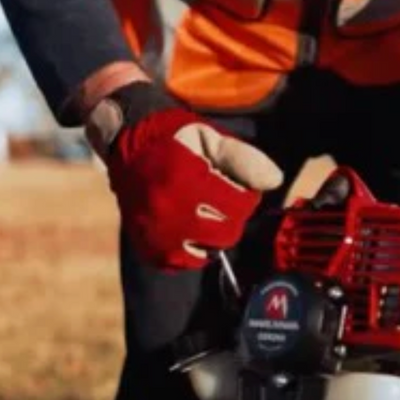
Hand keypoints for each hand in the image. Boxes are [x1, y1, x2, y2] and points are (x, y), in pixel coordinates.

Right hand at [88, 82, 283, 269]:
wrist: (125, 143)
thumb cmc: (174, 138)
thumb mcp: (210, 138)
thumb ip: (243, 158)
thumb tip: (274, 181)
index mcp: (185, 180)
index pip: (241, 206)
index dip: (247, 196)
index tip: (238, 186)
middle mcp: (167, 210)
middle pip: (227, 232)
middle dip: (233, 217)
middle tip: (223, 201)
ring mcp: (154, 233)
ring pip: (209, 251)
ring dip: (216, 234)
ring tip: (207, 214)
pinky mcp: (147, 246)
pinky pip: (185, 262)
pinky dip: (194, 250)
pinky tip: (192, 229)